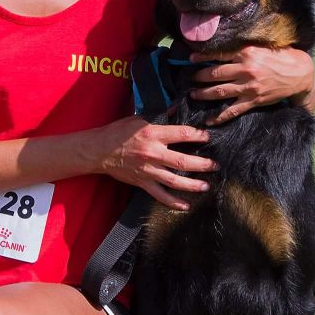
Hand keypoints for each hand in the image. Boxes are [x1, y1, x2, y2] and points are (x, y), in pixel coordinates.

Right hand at [94, 116, 217, 209]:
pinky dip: (173, 202)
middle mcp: (153, 153)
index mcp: (153, 134)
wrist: (99, 150)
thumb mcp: (139, 118)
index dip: (198, 136)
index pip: (182, 134)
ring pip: (175, 181)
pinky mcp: (143, 182)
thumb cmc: (118, 132)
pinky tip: (186, 206)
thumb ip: (160, 116)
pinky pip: (160, 195)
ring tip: (206, 186)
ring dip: (193, 185)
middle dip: (202, 164)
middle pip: (183, 161)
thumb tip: (177, 109)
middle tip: (215, 166)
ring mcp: (148, 170)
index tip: (208, 137)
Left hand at [189, 46, 314, 124]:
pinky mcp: (253, 100)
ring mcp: (249, 86)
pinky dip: (219, 116)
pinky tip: (209, 120)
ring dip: (203, 94)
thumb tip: (222, 50)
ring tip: (193, 95)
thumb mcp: (261, 47)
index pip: (219, 55)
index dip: (202, 57)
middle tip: (190, 78)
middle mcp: (246, 69)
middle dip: (199, 77)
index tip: (190, 59)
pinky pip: (232, 110)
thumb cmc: (281, 57)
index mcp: (247, 53)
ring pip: (219, 91)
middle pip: (215, 74)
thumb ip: (243, 49)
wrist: (300, 74)